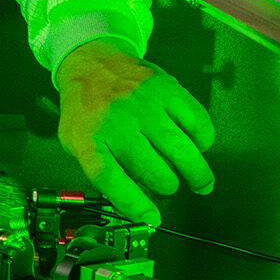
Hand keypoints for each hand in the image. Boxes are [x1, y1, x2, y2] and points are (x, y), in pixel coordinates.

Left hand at [54, 39, 215, 224]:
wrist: (92, 62)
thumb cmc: (87, 108)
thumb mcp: (76, 141)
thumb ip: (102, 170)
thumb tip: (141, 203)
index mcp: (88, 139)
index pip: (112, 181)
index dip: (135, 204)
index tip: (153, 217)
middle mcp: (116, 123)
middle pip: (155, 173)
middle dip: (167, 188)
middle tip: (169, 186)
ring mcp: (143, 105)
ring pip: (182, 153)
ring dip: (197, 174)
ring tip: (199, 182)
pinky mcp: (167, 90)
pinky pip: (198, 125)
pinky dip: (203, 142)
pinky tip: (196, 146)